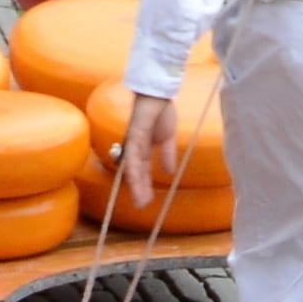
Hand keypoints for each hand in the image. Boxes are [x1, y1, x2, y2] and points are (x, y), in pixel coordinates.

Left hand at [118, 93, 182, 210]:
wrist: (159, 95)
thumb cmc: (161, 113)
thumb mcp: (167, 138)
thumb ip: (167, 155)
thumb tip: (169, 172)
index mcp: (142, 150)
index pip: (142, 172)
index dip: (144, 186)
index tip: (147, 200)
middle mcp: (134, 149)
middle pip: (135, 173)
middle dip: (138, 190)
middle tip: (142, 206)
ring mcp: (132, 142)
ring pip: (132, 168)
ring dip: (136, 184)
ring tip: (141, 198)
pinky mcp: (134, 135)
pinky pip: (134, 153)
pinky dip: (134, 167)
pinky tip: (137, 178)